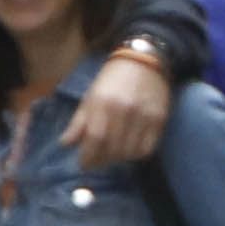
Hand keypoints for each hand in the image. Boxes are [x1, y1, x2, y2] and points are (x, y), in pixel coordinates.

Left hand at [58, 44, 171, 170]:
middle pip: (113, 149)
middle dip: (102, 160)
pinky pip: (147, 149)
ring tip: (112, 155)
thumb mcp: (90, 96)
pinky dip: (136, 154)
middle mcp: (125, 110)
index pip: (95, 138)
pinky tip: (129, 149)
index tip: (84, 164)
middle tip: (97, 161)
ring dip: (118, 159)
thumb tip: (65, 144)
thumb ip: (79, 121)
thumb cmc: (112, 80)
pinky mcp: (159, 120)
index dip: (88, 157)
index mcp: (103, 103)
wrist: (143, 61)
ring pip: (130, 152)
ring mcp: (144, 116)